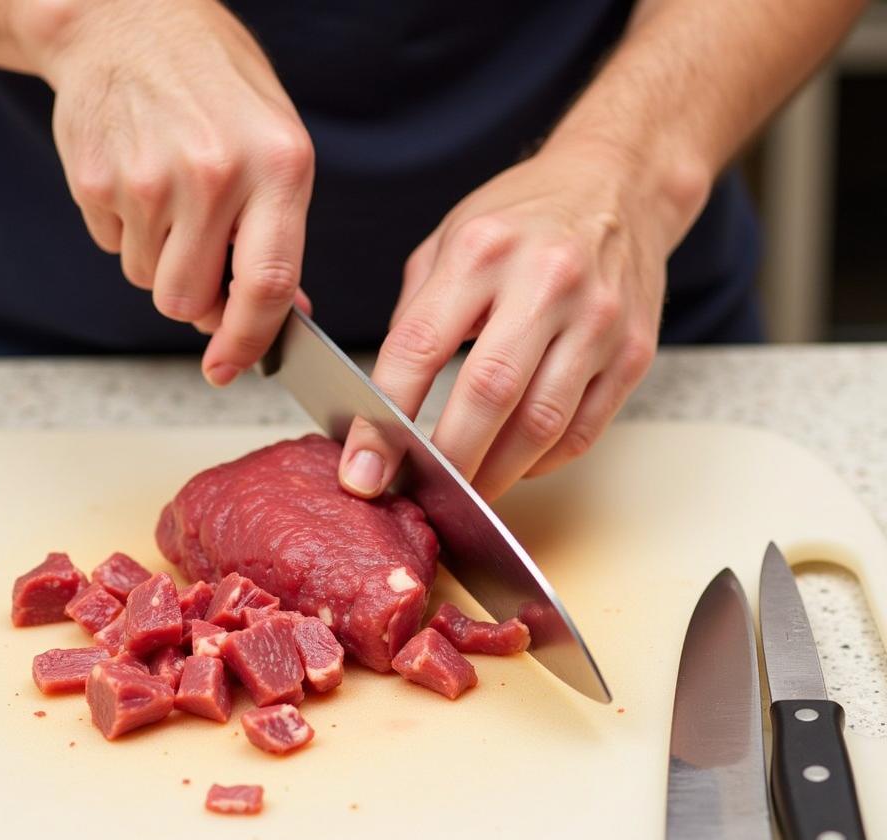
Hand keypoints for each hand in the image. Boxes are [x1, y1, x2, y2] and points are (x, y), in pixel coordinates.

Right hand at [22, 0, 313, 384]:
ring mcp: (148, 178)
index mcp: (277, 167)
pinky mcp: (96, 180)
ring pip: (149, 281)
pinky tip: (139, 180)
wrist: (128, 17)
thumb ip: (280, 236)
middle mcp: (214, 174)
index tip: (231, 368)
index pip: (267, 284)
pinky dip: (128, 232)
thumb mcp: (277, 148)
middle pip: (190, 301)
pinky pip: (113, 248)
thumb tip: (286, 315)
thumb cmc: (216, 89)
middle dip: (196, 299)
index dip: (249, 340)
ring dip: (161, 261)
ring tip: (171, 197)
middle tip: (201, 258)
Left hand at [339, 138, 684, 501]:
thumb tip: (384, 406)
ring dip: (495, 473)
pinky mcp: (633, 352)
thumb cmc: (522, 219)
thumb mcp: (449, 241)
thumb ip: (416, 317)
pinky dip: (541, 462)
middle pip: (489, 395)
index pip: (419, 349)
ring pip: (541, 424)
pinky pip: (583, 431)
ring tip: (465, 492)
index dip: (385, 419)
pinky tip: (514, 464)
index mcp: (482, 250)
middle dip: (445, 460)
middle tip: (418, 493)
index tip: (364, 467)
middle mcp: (547, 281)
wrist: (620, 187)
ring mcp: (598, 320)